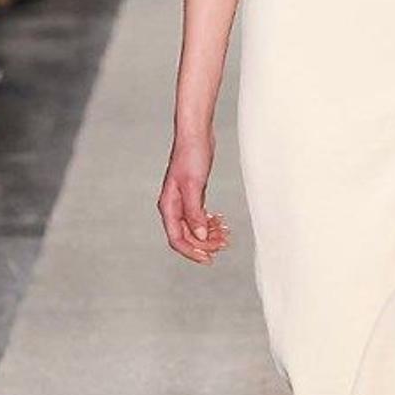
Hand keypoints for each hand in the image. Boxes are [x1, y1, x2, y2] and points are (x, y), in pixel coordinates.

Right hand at [158, 130, 230, 263]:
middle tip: (224, 244)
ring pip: (194, 227)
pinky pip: (199, 217)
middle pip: (186, 236)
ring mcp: (182, 201)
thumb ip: (195, 213)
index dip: (192, 252)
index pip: (177, 239)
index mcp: (169, 206)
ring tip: (226, 234)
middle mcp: (173, 206)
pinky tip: (221, 223)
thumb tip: (200, 236)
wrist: (196, 135)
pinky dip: (210, 223)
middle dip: (205, 243)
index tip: (209, 259)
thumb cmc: (191, 155)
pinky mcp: (193, 195)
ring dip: (209, 234)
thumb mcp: (194, 185)